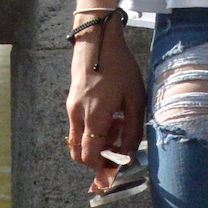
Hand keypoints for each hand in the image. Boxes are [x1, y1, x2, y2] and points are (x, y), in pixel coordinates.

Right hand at [67, 19, 146, 194]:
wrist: (97, 39)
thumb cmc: (120, 67)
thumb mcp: (135, 98)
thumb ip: (133, 130)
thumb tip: (129, 154)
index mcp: (94, 117)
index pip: (90, 156)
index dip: (103, 168)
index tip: (118, 168)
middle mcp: (78, 115)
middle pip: (78, 153)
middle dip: (97, 158)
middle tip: (118, 150)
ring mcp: (72, 107)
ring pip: (78, 140)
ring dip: (96, 143)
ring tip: (118, 128)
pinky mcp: (72, 100)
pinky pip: (78, 125)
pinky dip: (92, 129)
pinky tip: (111, 115)